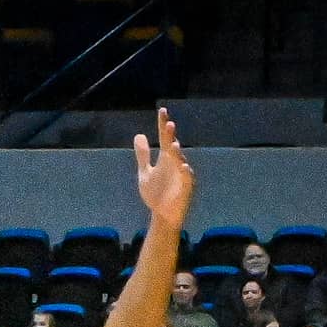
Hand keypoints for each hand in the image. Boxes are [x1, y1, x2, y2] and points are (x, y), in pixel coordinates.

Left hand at [133, 108, 194, 223]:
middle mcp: (175, 163)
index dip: (162, 125)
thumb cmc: (156, 193)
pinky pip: (187, 179)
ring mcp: (181, 175)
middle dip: (171, 137)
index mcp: (165, 158)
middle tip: (168, 124)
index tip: (162, 111)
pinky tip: (183, 166)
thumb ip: (143, 155)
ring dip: (178, 153)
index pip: (164, 138)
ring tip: (173, 144)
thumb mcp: (145, 172)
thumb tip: (139, 135)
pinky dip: (186, 172)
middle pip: (172, 147)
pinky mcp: (186, 188)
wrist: (163, 215)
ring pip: (180, 161)